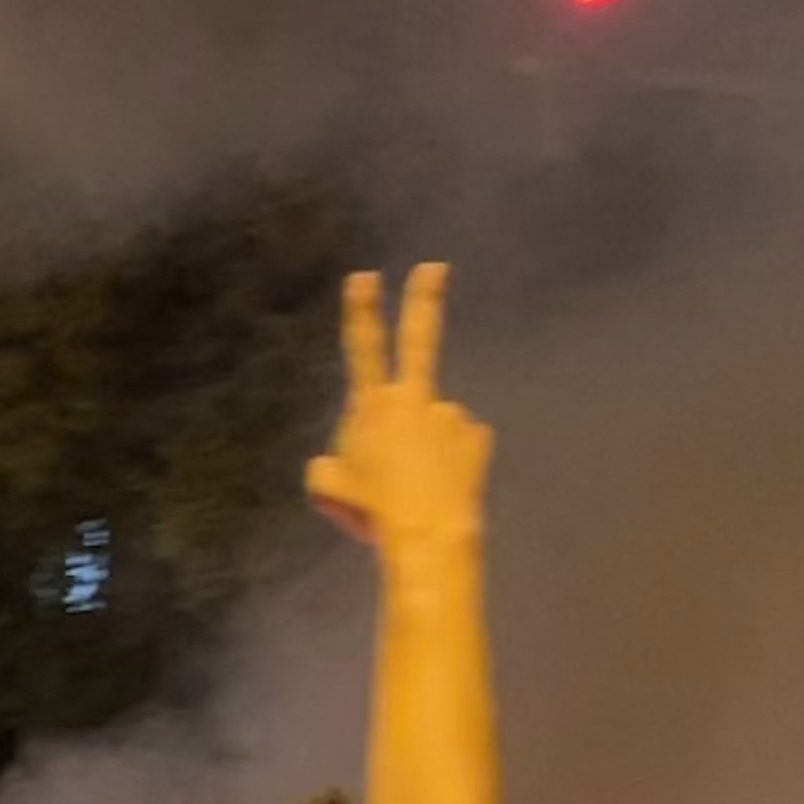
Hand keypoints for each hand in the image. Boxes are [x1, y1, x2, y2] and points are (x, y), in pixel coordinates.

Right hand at [307, 265, 494, 559]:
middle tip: (435, 268)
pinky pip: (458, 443)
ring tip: (416, 485)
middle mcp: (413, 400)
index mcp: (370, 407)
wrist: (425, 535)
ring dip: (425, 443)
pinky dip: (450, 460)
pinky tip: (441, 485)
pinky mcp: (476, 436)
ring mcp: (449, 415)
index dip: (361, 311)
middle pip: (418, 339)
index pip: (363, 348)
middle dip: (424, 299)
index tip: (365, 277)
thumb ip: (330, 461)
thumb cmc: (370, 512)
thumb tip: (343, 456)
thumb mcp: (327, 489)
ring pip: (432, 422)